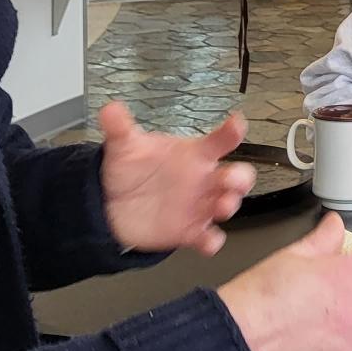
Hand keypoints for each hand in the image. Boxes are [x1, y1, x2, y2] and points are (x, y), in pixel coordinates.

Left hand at [98, 103, 253, 256]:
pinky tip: (207, 240)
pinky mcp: (191, 231)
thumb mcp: (124, 146)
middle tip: (232, 178)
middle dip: (240, 178)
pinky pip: (208, 237)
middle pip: (236, 175)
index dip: (232, 131)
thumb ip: (120, 127)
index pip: (220, 141)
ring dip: (229, 205)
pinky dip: (211, 241)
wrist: (112, 206)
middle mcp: (203, 180)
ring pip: (227, 205)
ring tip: (221, 206)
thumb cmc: (131, 171)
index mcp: (194, 155)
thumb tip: (111, 109)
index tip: (237, 124)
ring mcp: (200, 206)